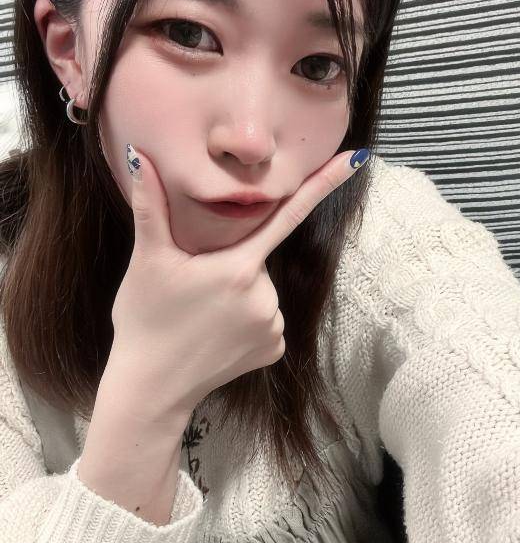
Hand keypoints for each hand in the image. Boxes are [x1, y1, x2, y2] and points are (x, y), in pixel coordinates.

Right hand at [109, 146, 368, 435]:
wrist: (150, 388)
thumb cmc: (144, 320)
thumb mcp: (147, 260)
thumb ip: (150, 205)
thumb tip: (137, 154)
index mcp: (238, 266)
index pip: (288, 213)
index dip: (324, 183)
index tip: (359, 158)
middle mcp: (265, 296)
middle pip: (256, 261)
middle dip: (231, 266)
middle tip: (192, 291)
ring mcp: (273, 326)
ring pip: (261, 292)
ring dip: (238, 296)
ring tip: (201, 317)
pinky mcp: (275, 350)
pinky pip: (266, 322)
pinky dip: (246, 323)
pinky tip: (217, 335)